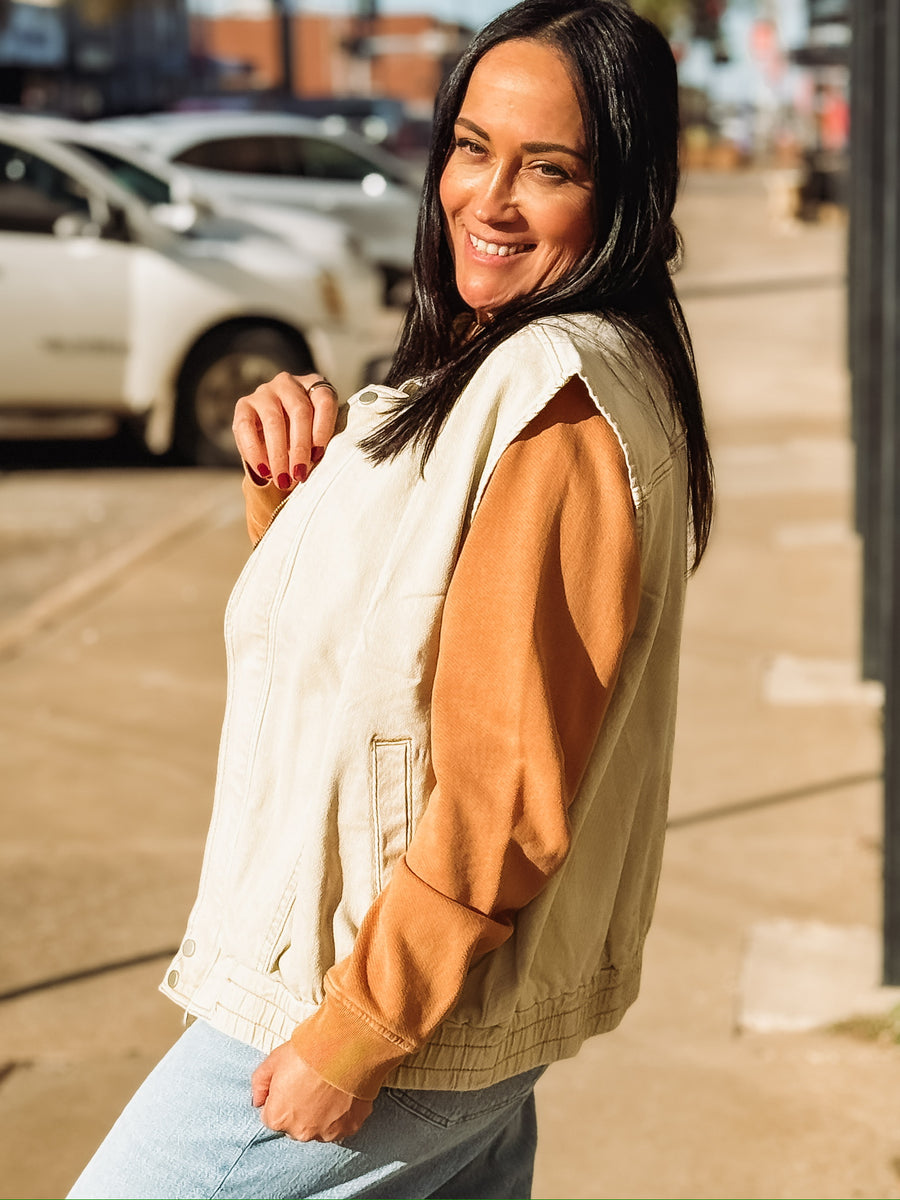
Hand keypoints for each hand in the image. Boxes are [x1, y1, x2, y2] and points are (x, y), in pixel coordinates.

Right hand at [233, 373, 339, 490]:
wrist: (276, 436)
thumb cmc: (304, 437)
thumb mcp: (316, 436)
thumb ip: (319, 445)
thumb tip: (315, 466)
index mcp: (314, 386)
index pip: (324, 401)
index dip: (323, 428)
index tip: (319, 455)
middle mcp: (289, 383)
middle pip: (299, 411)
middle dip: (300, 447)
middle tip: (299, 474)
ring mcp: (265, 391)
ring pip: (273, 420)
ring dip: (278, 454)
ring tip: (282, 479)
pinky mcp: (244, 404)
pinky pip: (246, 427)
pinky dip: (254, 452)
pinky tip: (263, 471)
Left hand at [251, 1041, 373, 1142]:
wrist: (346, 1047)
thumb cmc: (308, 1052)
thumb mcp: (274, 1060)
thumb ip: (259, 1083)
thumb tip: (257, 1100)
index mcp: (278, 1118)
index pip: (272, 1116)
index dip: (280, 1098)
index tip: (292, 1082)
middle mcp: (300, 1132)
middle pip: (295, 1124)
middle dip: (300, 1109)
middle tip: (311, 1084)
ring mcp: (326, 1132)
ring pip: (319, 1127)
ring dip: (322, 1114)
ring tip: (329, 1088)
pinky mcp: (349, 1128)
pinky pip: (342, 1125)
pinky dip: (342, 1113)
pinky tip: (343, 1093)